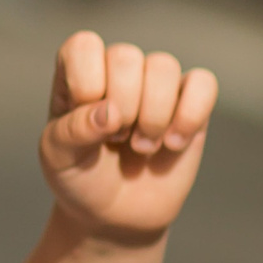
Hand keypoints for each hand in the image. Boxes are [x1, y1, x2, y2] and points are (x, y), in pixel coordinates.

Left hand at [38, 31, 217, 241]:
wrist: (114, 215)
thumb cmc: (79, 179)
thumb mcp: (58, 158)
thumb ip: (73, 131)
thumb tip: (110, 112)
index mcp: (79, 73)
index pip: (84, 46)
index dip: (87, 84)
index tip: (86, 126)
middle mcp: (117, 69)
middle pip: (126, 56)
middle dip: (122, 106)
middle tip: (116, 140)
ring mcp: (156, 84)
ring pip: (163, 66)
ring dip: (153, 115)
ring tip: (142, 147)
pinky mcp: (190, 104)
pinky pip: (203, 84)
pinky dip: (190, 115)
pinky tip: (174, 143)